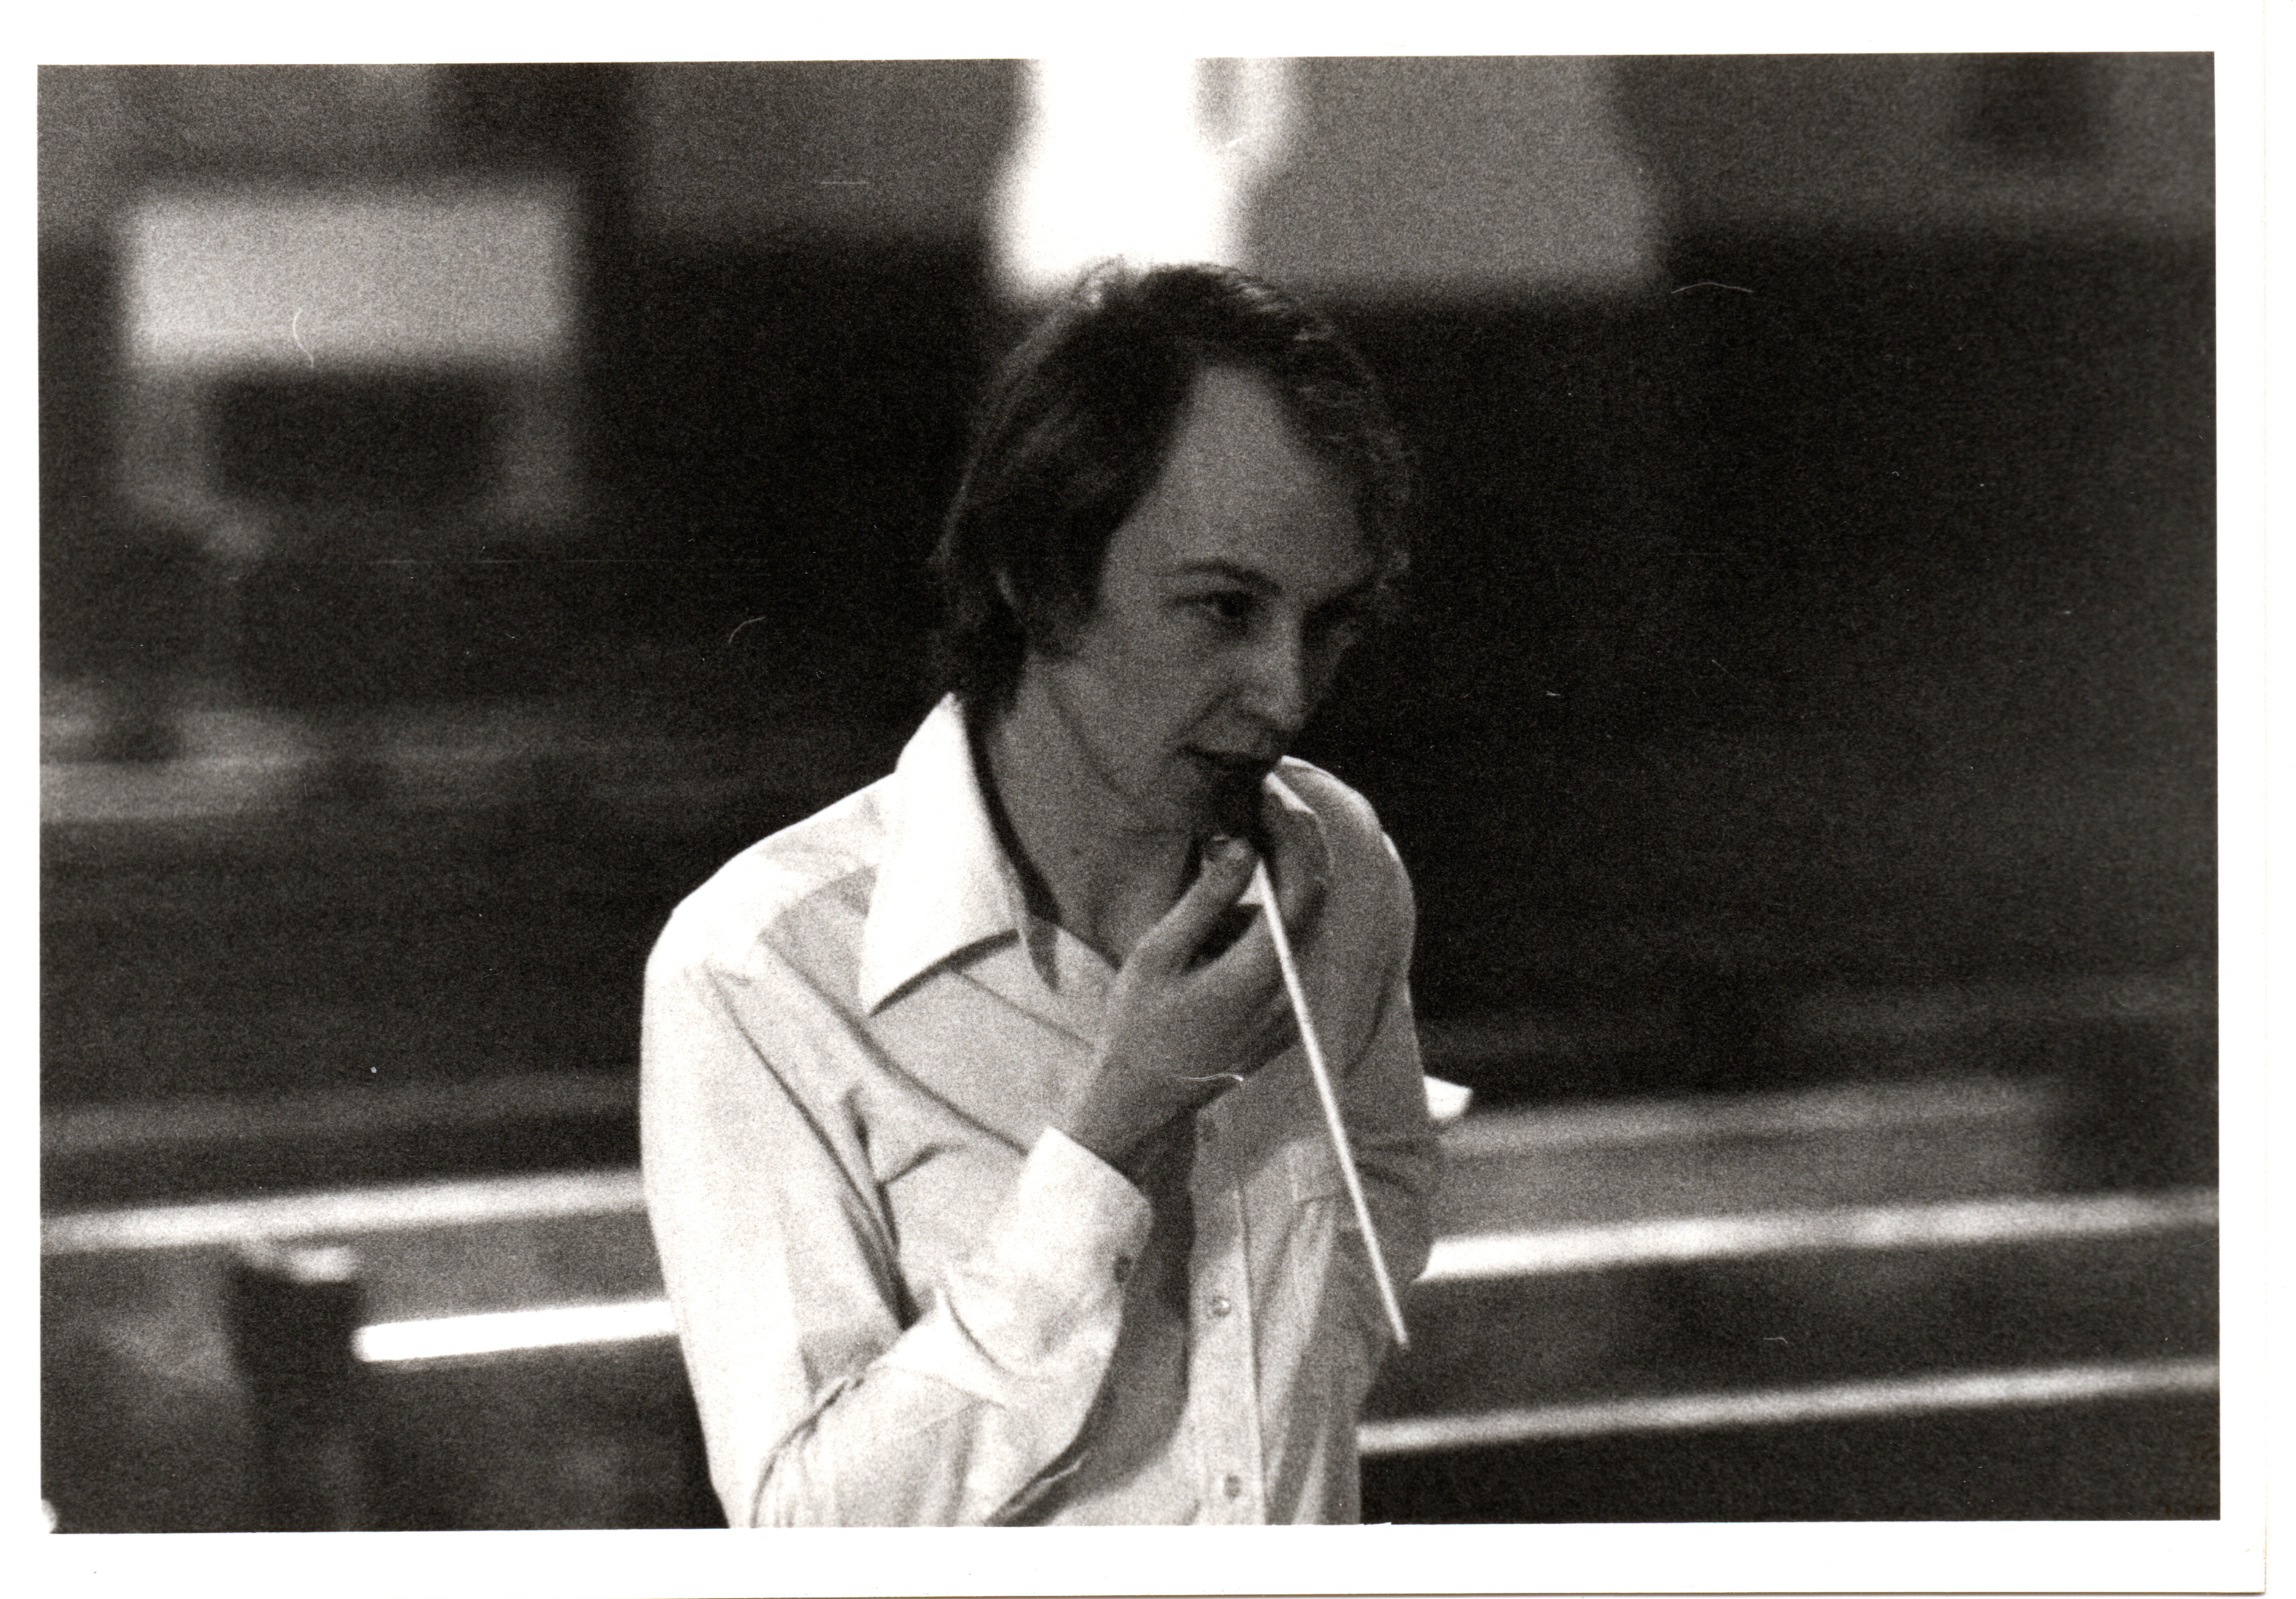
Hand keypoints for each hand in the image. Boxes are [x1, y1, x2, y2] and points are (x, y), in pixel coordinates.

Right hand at [1054, 831, 1326, 1178]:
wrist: (1145, 1098)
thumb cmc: (1140, 1024)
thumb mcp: (1160, 954)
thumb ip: (1206, 899)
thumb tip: (1244, 844)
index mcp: (1259, 973)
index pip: (1302, 887)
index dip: (1291, 833)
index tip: (1265, 794)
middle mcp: (1290, 989)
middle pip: (1313, 896)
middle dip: (1290, 841)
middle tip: (1258, 800)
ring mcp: (1294, 1004)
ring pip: (1302, 919)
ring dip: (1274, 877)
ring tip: (1230, 847)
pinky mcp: (1287, 1011)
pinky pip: (1289, 946)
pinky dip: (1265, 914)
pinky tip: (1222, 911)